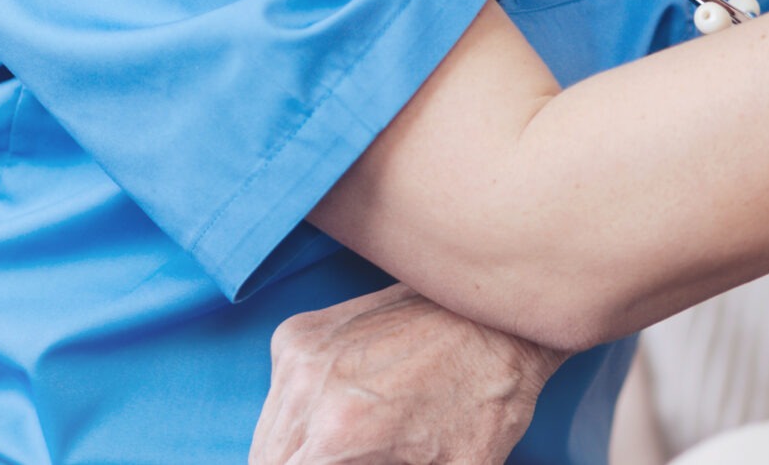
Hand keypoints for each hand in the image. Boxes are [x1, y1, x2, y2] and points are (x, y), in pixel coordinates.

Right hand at [250, 283, 558, 464]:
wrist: (500, 318)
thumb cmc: (487, 403)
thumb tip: (365, 464)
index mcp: (338, 436)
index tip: (359, 463)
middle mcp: (307, 388)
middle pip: (270, 462)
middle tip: (361, 457)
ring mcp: (299, 354)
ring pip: (269, 437)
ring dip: (300, 450)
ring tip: (357, 441)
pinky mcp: (299, 334)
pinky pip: (278, 396)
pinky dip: (301, 413)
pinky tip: (351, 407)